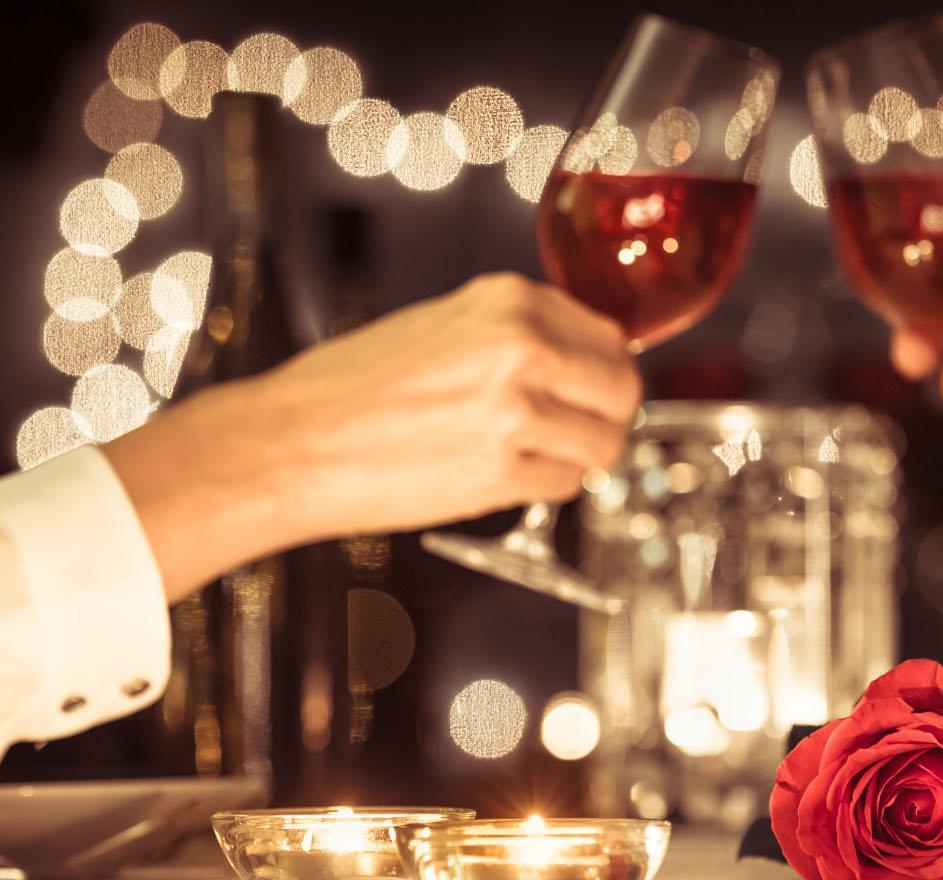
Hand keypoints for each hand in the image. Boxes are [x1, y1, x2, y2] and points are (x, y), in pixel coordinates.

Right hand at [105, 273, 641, 596]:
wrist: (290, 441)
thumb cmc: (355, 386)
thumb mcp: (447, 324)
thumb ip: (519, 333)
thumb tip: (583, 359)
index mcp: (510, 301)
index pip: (612, 338)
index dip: (605, 372)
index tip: (591, 389)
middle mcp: (522, 347)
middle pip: (623, 391)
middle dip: (606, 417)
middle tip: (578, 429)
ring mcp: (515, 411)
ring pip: (603, 445)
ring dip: (578, 457)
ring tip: (532, 455)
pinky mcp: (502, 472)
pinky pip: (567, 485)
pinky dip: (547, 486)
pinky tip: (505, 474)